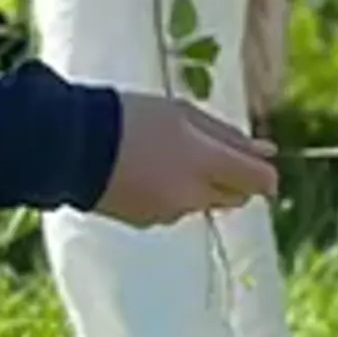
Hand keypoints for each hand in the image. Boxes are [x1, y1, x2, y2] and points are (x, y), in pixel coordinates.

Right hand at [96, 91, 279, 225]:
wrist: (69, 147)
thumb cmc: (130, 117)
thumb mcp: (183, 114)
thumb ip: (228, 136)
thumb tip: (268, 151)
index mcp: (207, 165)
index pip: (260, 181)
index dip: (263, 172)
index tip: (254, 159)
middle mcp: (194, 197)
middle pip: (236, 197)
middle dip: (232, 178)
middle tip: (208, 151)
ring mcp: (169, 214)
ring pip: (204, 203)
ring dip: (200, 186)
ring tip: (166, 155)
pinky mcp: (145, 222)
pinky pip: (174, 210)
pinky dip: (172, 195)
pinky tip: (147, 172)